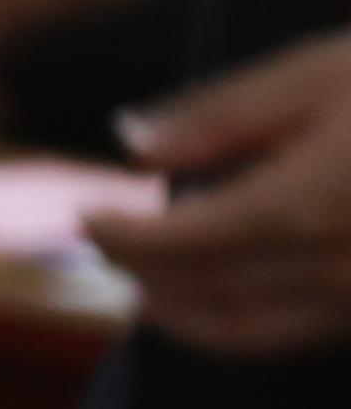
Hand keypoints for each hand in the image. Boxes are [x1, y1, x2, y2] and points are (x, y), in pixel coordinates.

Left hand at [96, 33, 350, 354]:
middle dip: (141, 276)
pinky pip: (305, 337)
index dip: (116, 233)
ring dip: (186, 317)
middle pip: (201, 295)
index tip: (84, 215)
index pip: (173, 243)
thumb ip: (222, 115)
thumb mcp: (323, 71)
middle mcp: (334, 272)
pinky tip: (230, 301)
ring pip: (250, 334)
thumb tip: (129, 141)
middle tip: (105, 252)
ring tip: (149, 292)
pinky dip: (248, 327)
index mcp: (302, 207)